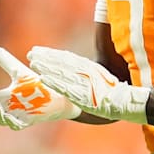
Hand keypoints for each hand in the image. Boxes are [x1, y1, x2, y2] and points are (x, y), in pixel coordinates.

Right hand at [0, 47, 81, 129]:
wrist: (57, 96)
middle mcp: (10, 108)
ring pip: (3, 120)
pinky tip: (10, 117)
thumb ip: (6, 62)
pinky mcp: (30, 120)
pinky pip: (18, 125)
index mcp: (5, 97)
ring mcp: (19, 115)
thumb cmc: (36, 84)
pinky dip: (13, 122)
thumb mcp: (19, 72)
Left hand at [27, 46, 149, 123]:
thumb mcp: (98, 76)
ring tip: (33, 63)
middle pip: (62, 62)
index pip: (67, 57)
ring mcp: (83, 82)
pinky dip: (54, 82)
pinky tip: (43, 78)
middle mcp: (85, 72)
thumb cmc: (110, 91)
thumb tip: (69, 67)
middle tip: (31, 53)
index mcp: (89, 66)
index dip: (52, 54)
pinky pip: (65, 87)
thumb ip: (84, 71)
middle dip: (46, 57)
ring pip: (61, 72)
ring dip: (46, 67)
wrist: (122, 102)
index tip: (39, 51)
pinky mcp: (82, 94)